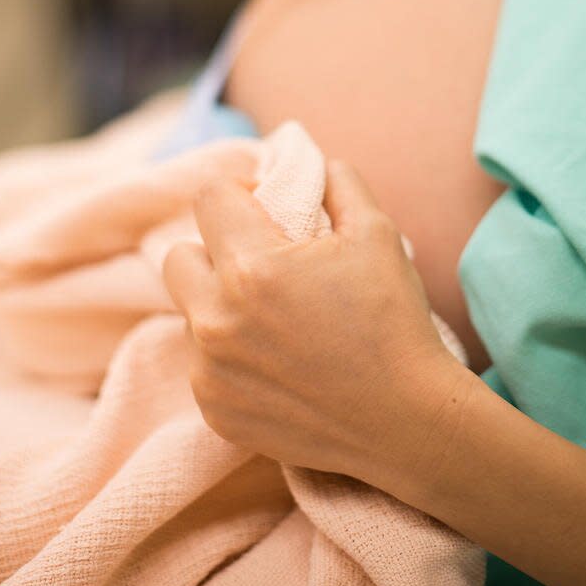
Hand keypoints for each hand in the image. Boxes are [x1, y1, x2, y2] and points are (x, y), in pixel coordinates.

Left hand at [162, 159, 460, 485]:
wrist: (406, 422)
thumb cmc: (393, 322)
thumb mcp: (377, 234)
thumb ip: (338, 183)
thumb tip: (312, 163)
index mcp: (252, 267)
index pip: (209, 197)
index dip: (239, 194)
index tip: (265, 210)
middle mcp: (216, 318)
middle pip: (179, 256)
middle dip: (214, 249)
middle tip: (261, 263)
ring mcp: (210, 370)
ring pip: (190, 312)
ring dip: (221, 305)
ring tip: (275, 320)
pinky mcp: (214, 409)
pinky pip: (202, 363)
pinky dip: (229, 356)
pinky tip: (277, 362)